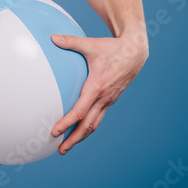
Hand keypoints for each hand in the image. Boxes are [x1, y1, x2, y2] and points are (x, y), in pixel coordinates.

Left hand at [49, 33, 147, 154]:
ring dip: (81, 137)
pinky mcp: (110, 100)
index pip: (79, 111)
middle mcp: (103, 98)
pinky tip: (79, 130)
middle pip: (87, 125)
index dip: (66, 123)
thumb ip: (71, 42)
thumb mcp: (91, 44)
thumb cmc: (112, 48)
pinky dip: (88, 127)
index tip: (54, 132)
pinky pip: (98, 117)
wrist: (135, 52)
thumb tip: (52, 37)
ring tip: (67, 146)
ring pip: (94, 124)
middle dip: (73, 139)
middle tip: (60, 150)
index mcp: (96, 87)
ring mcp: (108, 100)